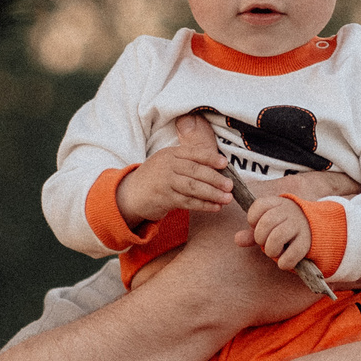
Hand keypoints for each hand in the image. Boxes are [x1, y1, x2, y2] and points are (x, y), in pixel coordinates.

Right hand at [115, 116, 234, 225]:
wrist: (130, 194)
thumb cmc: (156, 177)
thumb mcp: (168, 162)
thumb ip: (188, 161)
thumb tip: (218, 166)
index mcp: (170, 153)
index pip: (194, 153)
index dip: (211, 158)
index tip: (225, 164)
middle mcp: (167, 165)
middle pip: (196, 171)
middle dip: (215, 178)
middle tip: (230, 186)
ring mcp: (165, 182)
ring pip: (193, 187)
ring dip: (212, 194)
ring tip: (227, 198)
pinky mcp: (164, 198)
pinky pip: (187, 202)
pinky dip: (203, 205)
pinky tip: (215, 207)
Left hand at [247, 194, 313, 271]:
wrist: (320, 229)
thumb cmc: (288, 226)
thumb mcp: (271, 224)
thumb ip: (253, 232)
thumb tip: (237, 239)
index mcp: (279, 203)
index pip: (259, 205)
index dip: (253, 219)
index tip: (257, 226)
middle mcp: (290, 211)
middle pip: (266, 222)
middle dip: (260, 237)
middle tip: (265, 243)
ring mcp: (300, 226)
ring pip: (277, 237)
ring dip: (271, 250)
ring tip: (275, 252)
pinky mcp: (308, 242)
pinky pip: (291, 254)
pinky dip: (284, 262)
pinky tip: (284, 262)